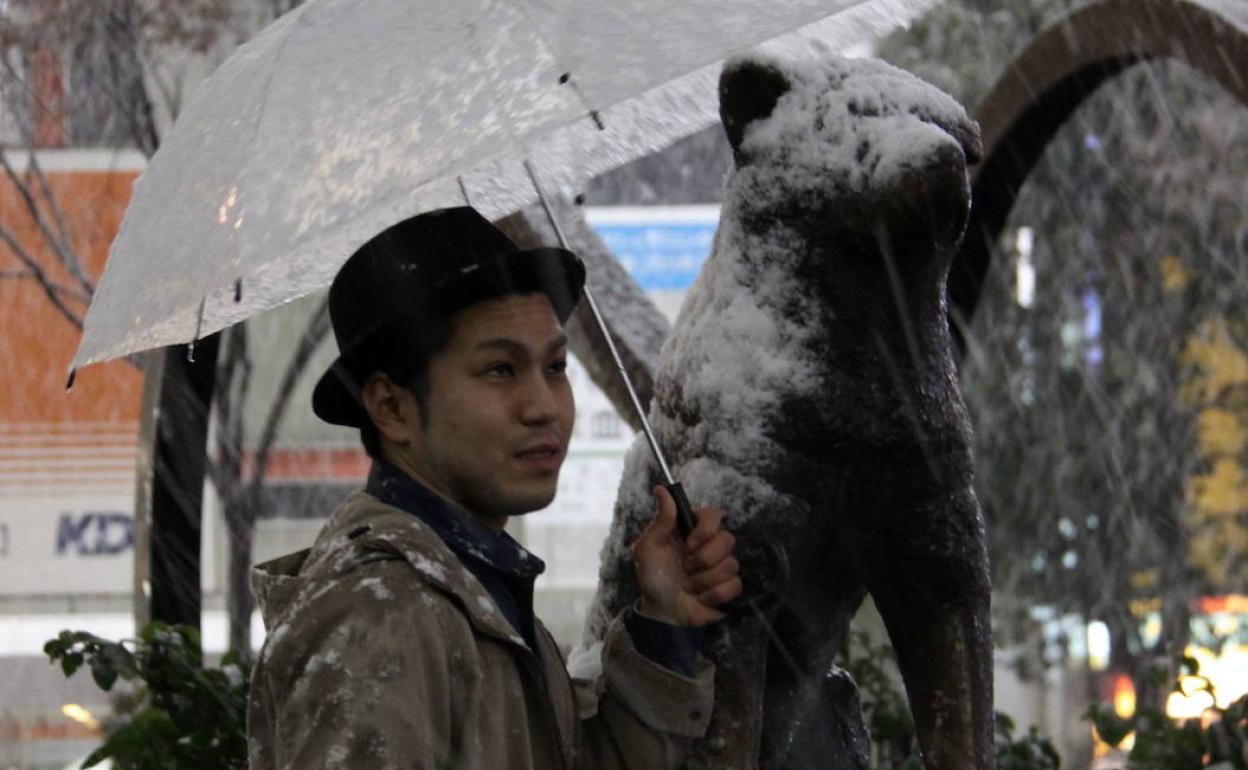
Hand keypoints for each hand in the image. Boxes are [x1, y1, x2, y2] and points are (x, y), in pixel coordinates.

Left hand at [632, 485, 742, 625]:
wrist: (661, 612)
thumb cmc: (652, 578)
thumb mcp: (648, 548)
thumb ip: (661, 520)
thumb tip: (661, 488)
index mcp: (692, 531)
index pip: (713, 514)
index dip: (706, 529)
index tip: (689, 544)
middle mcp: (710, 545)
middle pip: (727, 539)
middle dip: (704, 560)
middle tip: (685, 569)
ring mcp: (721, 567)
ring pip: (731, 564)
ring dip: (704, 580)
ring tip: (688, 586)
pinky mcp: (729, 587)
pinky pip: (734, 585)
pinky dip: (714, 595)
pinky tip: (700, 598)